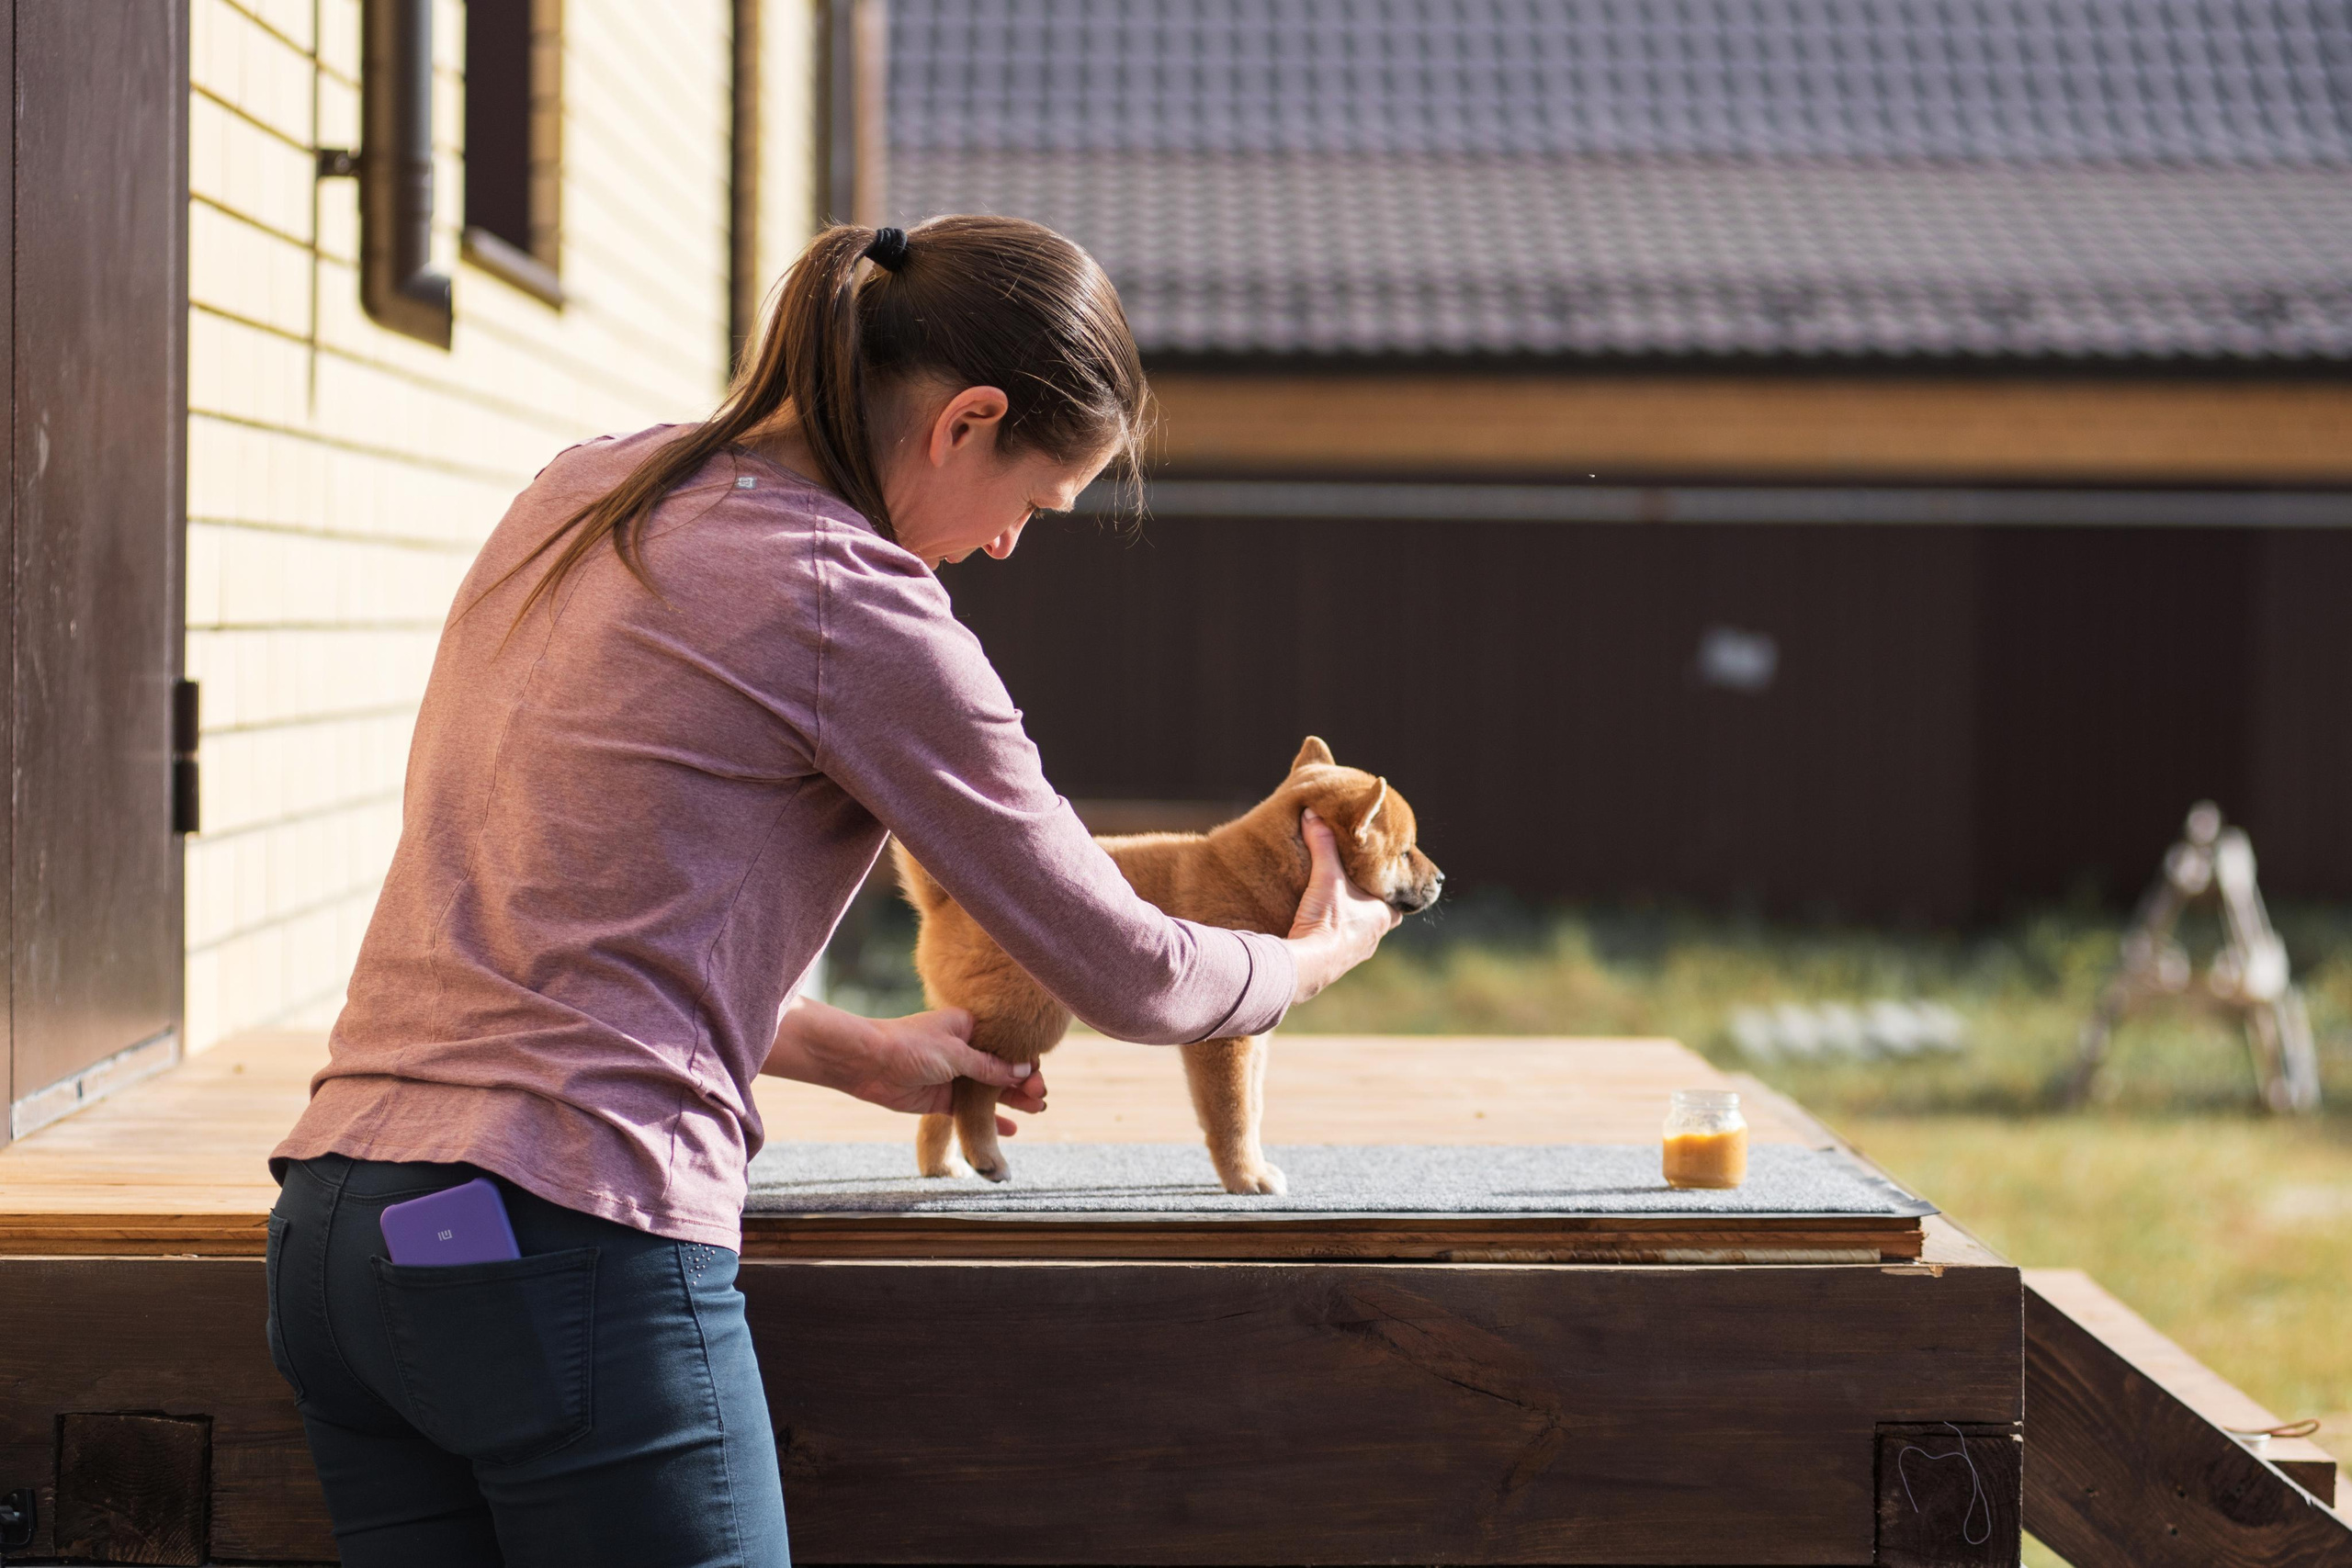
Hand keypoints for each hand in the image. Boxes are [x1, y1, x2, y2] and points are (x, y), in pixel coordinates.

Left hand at [764, 998, 1047, 1134]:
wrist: (866, 1063)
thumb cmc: (909, 1045)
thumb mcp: (956, 1053)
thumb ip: (990, 1066)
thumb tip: (1024, 1070)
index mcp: (969, 1027)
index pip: (1006, 1045)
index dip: (1025, 1061)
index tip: (1039, 1077)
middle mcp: (963, 1050)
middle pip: (1001, 1069)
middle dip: (1023, 1083)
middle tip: (1042, 1098)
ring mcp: (953, 1075)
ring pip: (989, 1091)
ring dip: (1012, 1100)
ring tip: (1038, 1110)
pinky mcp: (941, 1099)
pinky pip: (971, 1110)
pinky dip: (990, 1119)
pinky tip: (1011, 1129)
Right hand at [1282, 808, 1400, 1005]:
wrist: (1306, 965)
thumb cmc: (1327, 920)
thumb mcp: (1326, 876)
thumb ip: (1322, 844)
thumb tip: (1313, 813)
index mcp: (1383, 917)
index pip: (1397, 903)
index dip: (1388, 891)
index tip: (1378, 880)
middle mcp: (1373, 939)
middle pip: (1378, 918)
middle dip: (1366, 906)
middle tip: (1352, 890)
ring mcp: (1354, 955)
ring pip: (1358, 935)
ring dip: (1348, 923)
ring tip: (1333, 907)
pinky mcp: (1333, 966)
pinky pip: (1338, 948)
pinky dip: (1331, 938)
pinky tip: (1317, 929)